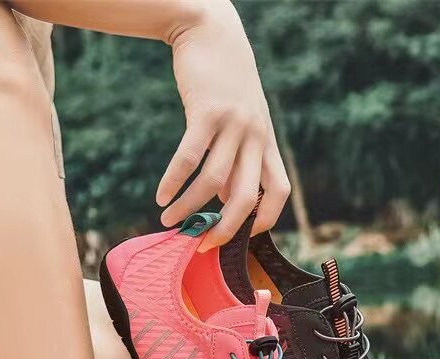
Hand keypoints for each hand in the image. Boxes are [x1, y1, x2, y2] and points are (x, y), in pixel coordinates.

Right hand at [156, 2, 289, 249]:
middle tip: (199, 244)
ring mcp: (233, 124)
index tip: (237, 236)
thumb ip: (237, 161)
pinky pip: (189, 157)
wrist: (212, 32)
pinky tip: (161, 195)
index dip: (263, 221)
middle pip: (246, 196)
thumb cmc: (224, 84)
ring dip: (188, 207)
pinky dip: (173, 181)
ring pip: (212, 181)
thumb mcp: (241, 122)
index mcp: (266, 142)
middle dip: (223, 228)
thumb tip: (226, 201)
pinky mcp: (207, 112)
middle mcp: (255, 136)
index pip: (278, 192)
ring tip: (168, 219)